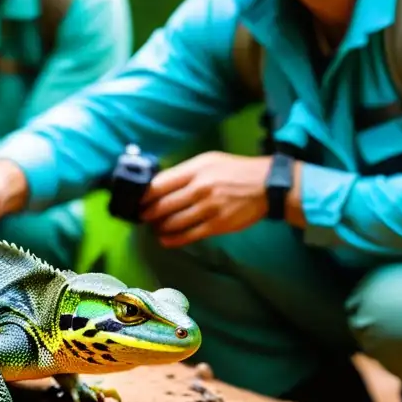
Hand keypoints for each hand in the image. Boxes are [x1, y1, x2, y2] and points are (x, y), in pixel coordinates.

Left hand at [139, 151, 271, 247]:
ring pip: (173, 222)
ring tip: (154, 228)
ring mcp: (208, 208)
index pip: (158, 184)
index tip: (136, 201)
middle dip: (147, 214)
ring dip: (159, 227)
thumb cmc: (234, 171)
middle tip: (142, 217)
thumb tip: (158, 184)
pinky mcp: (217, 225)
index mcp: (195, 170)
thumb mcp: (208, 161)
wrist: (265, 185)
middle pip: (162, 206)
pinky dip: (173, 239)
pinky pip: (188, 235)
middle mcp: (199, 189)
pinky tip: (165, 239)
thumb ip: (184, 172)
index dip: (143, 196)